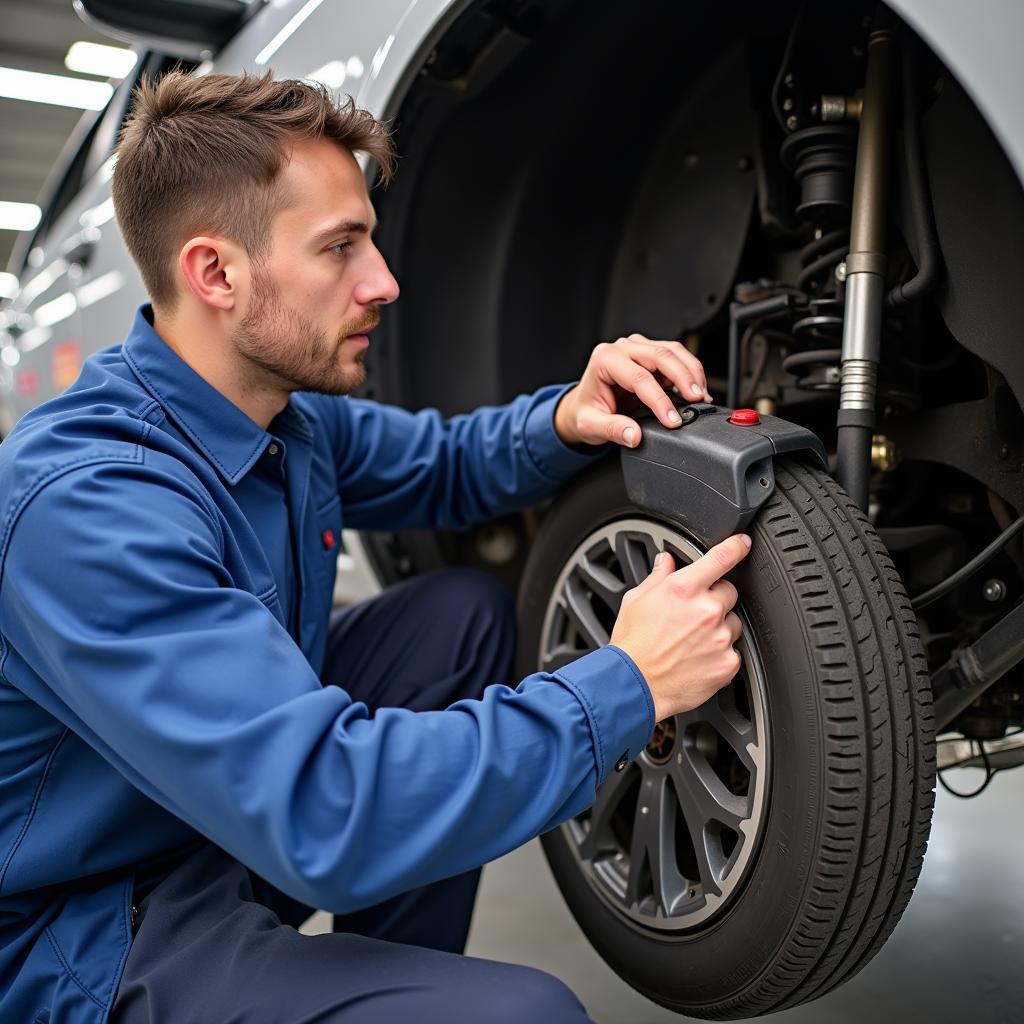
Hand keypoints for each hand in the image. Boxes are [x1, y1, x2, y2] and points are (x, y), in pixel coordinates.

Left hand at [554, 334, 712, 448]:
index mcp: (605, 360)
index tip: (673, 421)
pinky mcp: (651, 353)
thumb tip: (634, 436)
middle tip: (696, 401)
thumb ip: (612, 430)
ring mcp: (638, 347)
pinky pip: (676, 356)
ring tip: (701, 397)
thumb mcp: (591, 425)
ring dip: (691, 373)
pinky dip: (690, 372)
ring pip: (673, 351)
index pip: (639, 377)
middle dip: (683, 379)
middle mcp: (622, 348)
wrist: (585, 403)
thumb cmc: (587, 410)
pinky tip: (696, 390)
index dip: (659, 400)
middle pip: (661, 356)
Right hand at [609, 535, 750, 721]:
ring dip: (720, 627)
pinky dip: (720, 654)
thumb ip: (657, 577)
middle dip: (715, 599)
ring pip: (733, 622)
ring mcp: (719, 637)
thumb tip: (666, 561)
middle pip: (730, 592)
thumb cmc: (632, 645)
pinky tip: (698, 658)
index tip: (743, 543)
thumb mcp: (635, 600)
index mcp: (684, 589)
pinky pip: (733, 651)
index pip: (721, 557)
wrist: (634, 685)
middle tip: (692, 615)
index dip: (737, 546)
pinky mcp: (727, 663)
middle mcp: (706, 610)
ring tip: (693, 641)